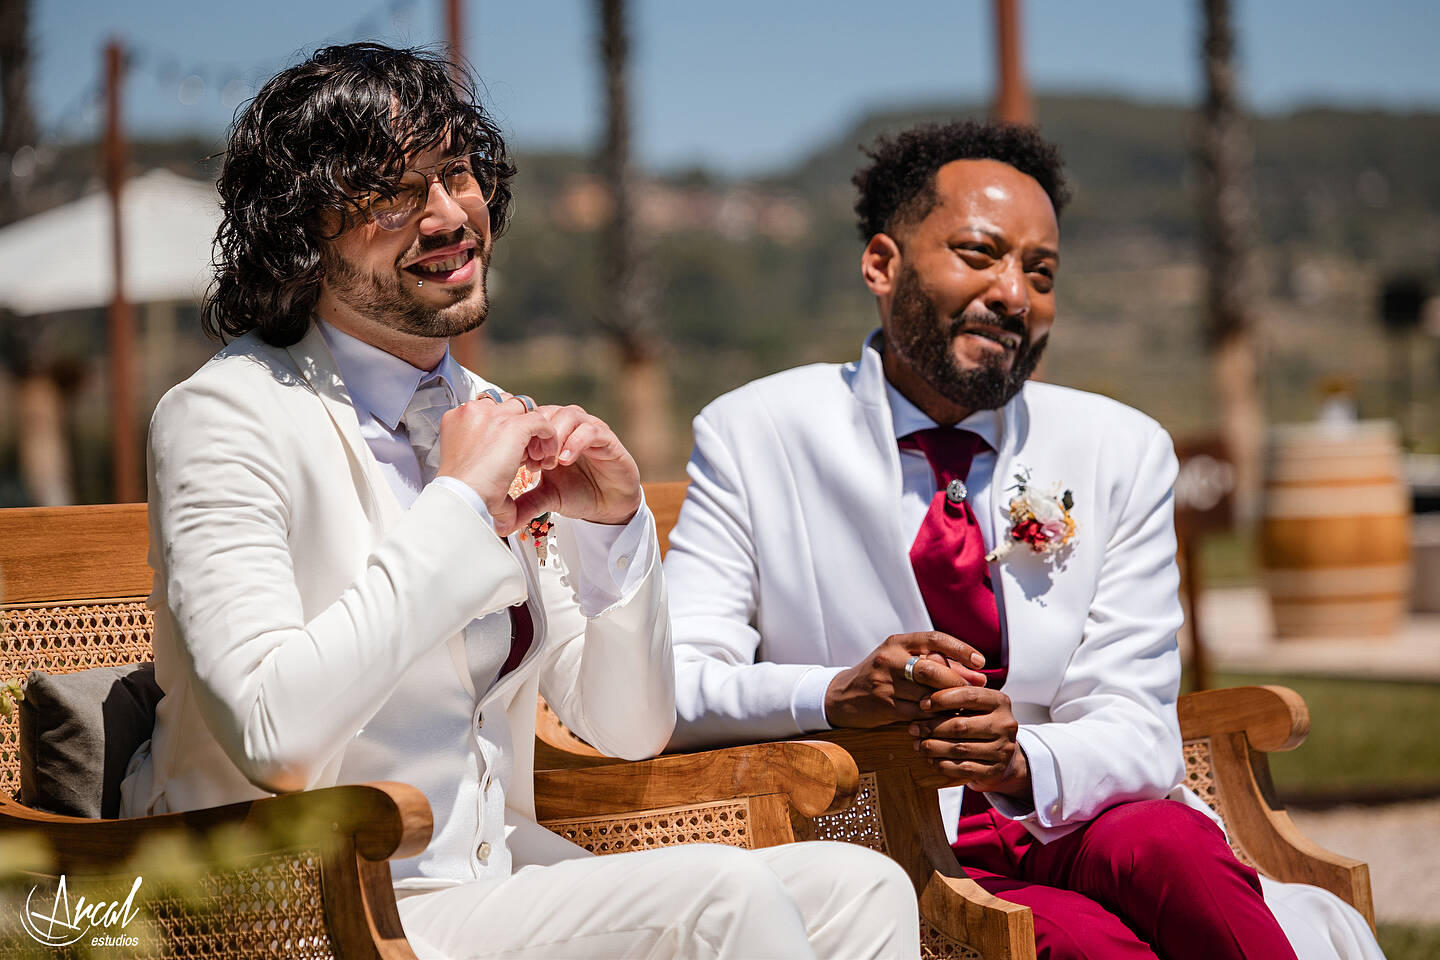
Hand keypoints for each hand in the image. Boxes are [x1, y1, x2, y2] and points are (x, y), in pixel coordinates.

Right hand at [435, 395, 558, 534]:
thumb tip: (502, 518)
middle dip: (519, 425)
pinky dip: (549, 437)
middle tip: (525, 455)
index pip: (488, 408)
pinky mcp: (514, 425)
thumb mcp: (468, 474)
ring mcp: (494, 415)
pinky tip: (547, 457)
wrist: (462, 496)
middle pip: (508, 404)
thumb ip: (483, 473)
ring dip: (534, 430)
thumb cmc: (460, 492)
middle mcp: (474, 410)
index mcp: (458, 418)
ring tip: (538, 456)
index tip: (509, 451)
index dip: (503, 426)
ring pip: (526, 409)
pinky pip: (542, 422)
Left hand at [509, 404, 642, 528]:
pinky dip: (575, 442)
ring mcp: (589, 429)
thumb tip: (500, 519)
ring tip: (549, 463)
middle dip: (536, 434)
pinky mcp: (608, 438)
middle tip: (531, 460)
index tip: (515, 458)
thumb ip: (526, 502)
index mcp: (552, 434)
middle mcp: (570, 426)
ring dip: (555, 436)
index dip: (521, 433)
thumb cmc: (579, 493)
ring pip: (569, 414)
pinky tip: (565, 460)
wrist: (610, 505)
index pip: (531, 417)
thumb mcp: (547, 497)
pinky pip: (590, 430)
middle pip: (547, 411)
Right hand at [823, 631, 989, 727]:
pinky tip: (945, 720)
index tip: (981, 662)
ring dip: (950, 703)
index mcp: (897, 642)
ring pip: (927, 694)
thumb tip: (978, 675)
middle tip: (976, 691)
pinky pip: (918, 713)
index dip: (961, 649)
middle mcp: (890, 659)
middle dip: (957, 681)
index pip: (934, 639)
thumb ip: (938, 664)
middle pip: (932, 669)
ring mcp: (885, 683)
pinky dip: (936, 717)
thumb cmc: (882, 675)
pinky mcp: (884, 705)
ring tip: (965, 706)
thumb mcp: (903, 661)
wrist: (842, 696)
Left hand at [909, 685, 1030, 798]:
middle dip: (932, 727)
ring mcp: (1003, 749)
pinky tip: (930, 759)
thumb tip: (932, 656)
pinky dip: (942, 764)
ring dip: (933, 747)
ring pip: (959, 748)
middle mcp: (1006, 724)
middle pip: (961, 725)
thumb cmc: (978, 720)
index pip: (969, 696)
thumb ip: (952, 680)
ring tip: (917, 743)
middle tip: (913, 727)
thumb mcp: (971, 700)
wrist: (1001, 756)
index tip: (922, 703)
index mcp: (1000, 701)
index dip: (942, 699)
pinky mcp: (995, 771)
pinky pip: (962, 768)